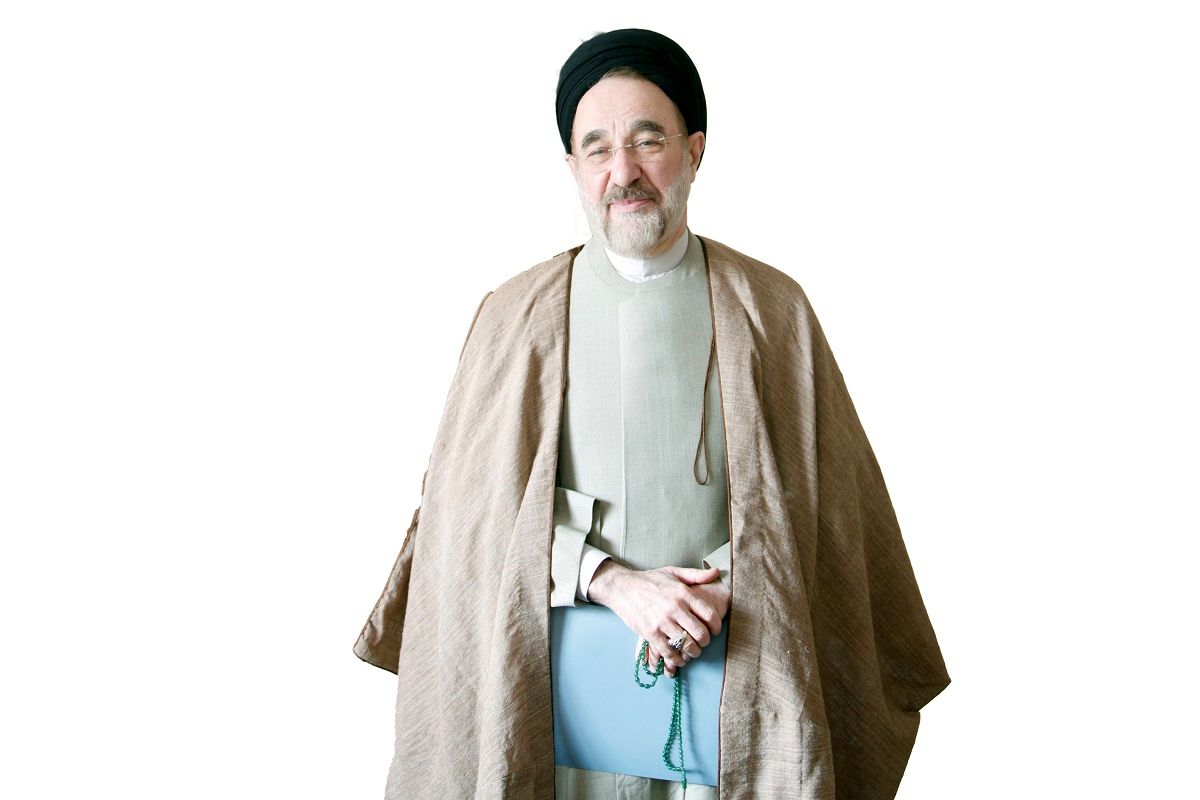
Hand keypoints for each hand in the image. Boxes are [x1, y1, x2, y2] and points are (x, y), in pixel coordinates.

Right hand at [588, 560, 731, 677]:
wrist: (622, 587)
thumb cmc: (649, 580)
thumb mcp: (673, 572)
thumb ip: (696, 574)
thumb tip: (716, 572)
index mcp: (683, 593)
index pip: (709, 614)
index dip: (716, 626)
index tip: (715, 630)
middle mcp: (675, 608)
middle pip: (700, 633)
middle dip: (705, 641)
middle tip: (703, 642)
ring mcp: (662, 622)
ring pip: (686, 644)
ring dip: (693, 651)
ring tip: (692, 650)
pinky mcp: (650, 633)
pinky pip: (668, 652)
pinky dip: (676, 659)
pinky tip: (678, 658)